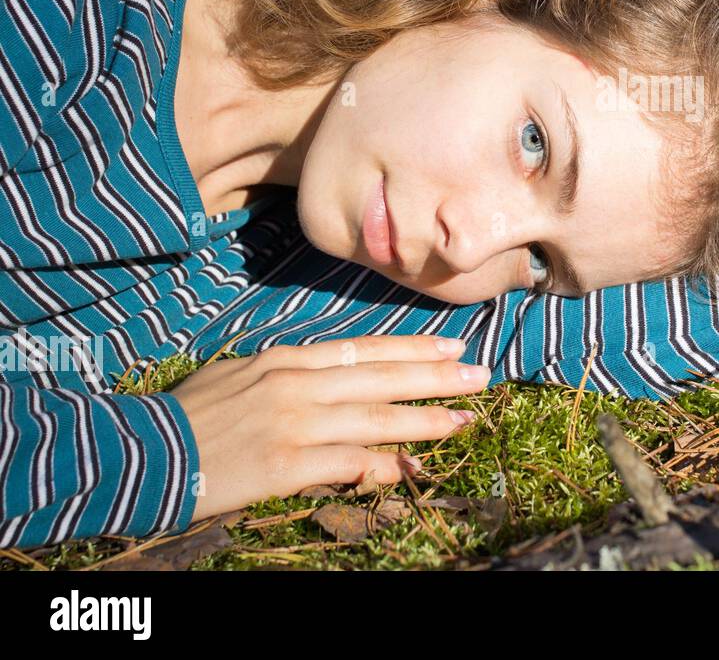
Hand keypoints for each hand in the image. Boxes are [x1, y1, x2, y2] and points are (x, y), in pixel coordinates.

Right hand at [168, 335, 487, 522]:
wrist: (142, 451)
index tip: (451, 346)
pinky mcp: (285, 465)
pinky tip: (410, 467)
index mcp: (286, 358)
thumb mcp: (242, 374)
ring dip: (424, 420)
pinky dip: (382, 466)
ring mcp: (294, 423)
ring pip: (376, 418)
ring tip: (463, 419)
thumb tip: (341, 386)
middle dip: (436, 377)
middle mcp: (296, 383)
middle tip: (480, 375)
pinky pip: (348, 463)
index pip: (365, 349)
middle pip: (382, 377)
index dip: (412, 348)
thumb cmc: (191, 413)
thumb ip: (295, 376)